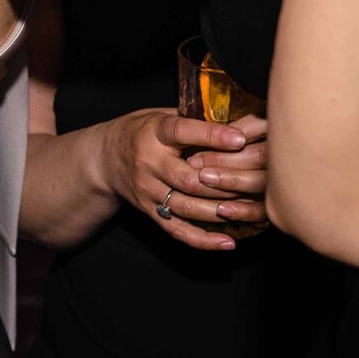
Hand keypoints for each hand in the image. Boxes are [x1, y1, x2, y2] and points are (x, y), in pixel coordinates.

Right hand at [102, 108, 268, 250]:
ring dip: (219, 213)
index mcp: (153, 133)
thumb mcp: (159, 115)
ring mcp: (148, 191)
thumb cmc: (140, 132)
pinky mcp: (149, 212)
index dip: (211, 137)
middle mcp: (148, 163)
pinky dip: (202, 240)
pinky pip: (176, 230)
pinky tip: (227, 242)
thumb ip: (192, 119)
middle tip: (255, 185)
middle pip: (187, 179)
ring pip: (186, 207)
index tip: (239, 139)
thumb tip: (235, 119)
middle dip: (223, 184)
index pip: (181, 132)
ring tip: (249, 214)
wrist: (103, 159)